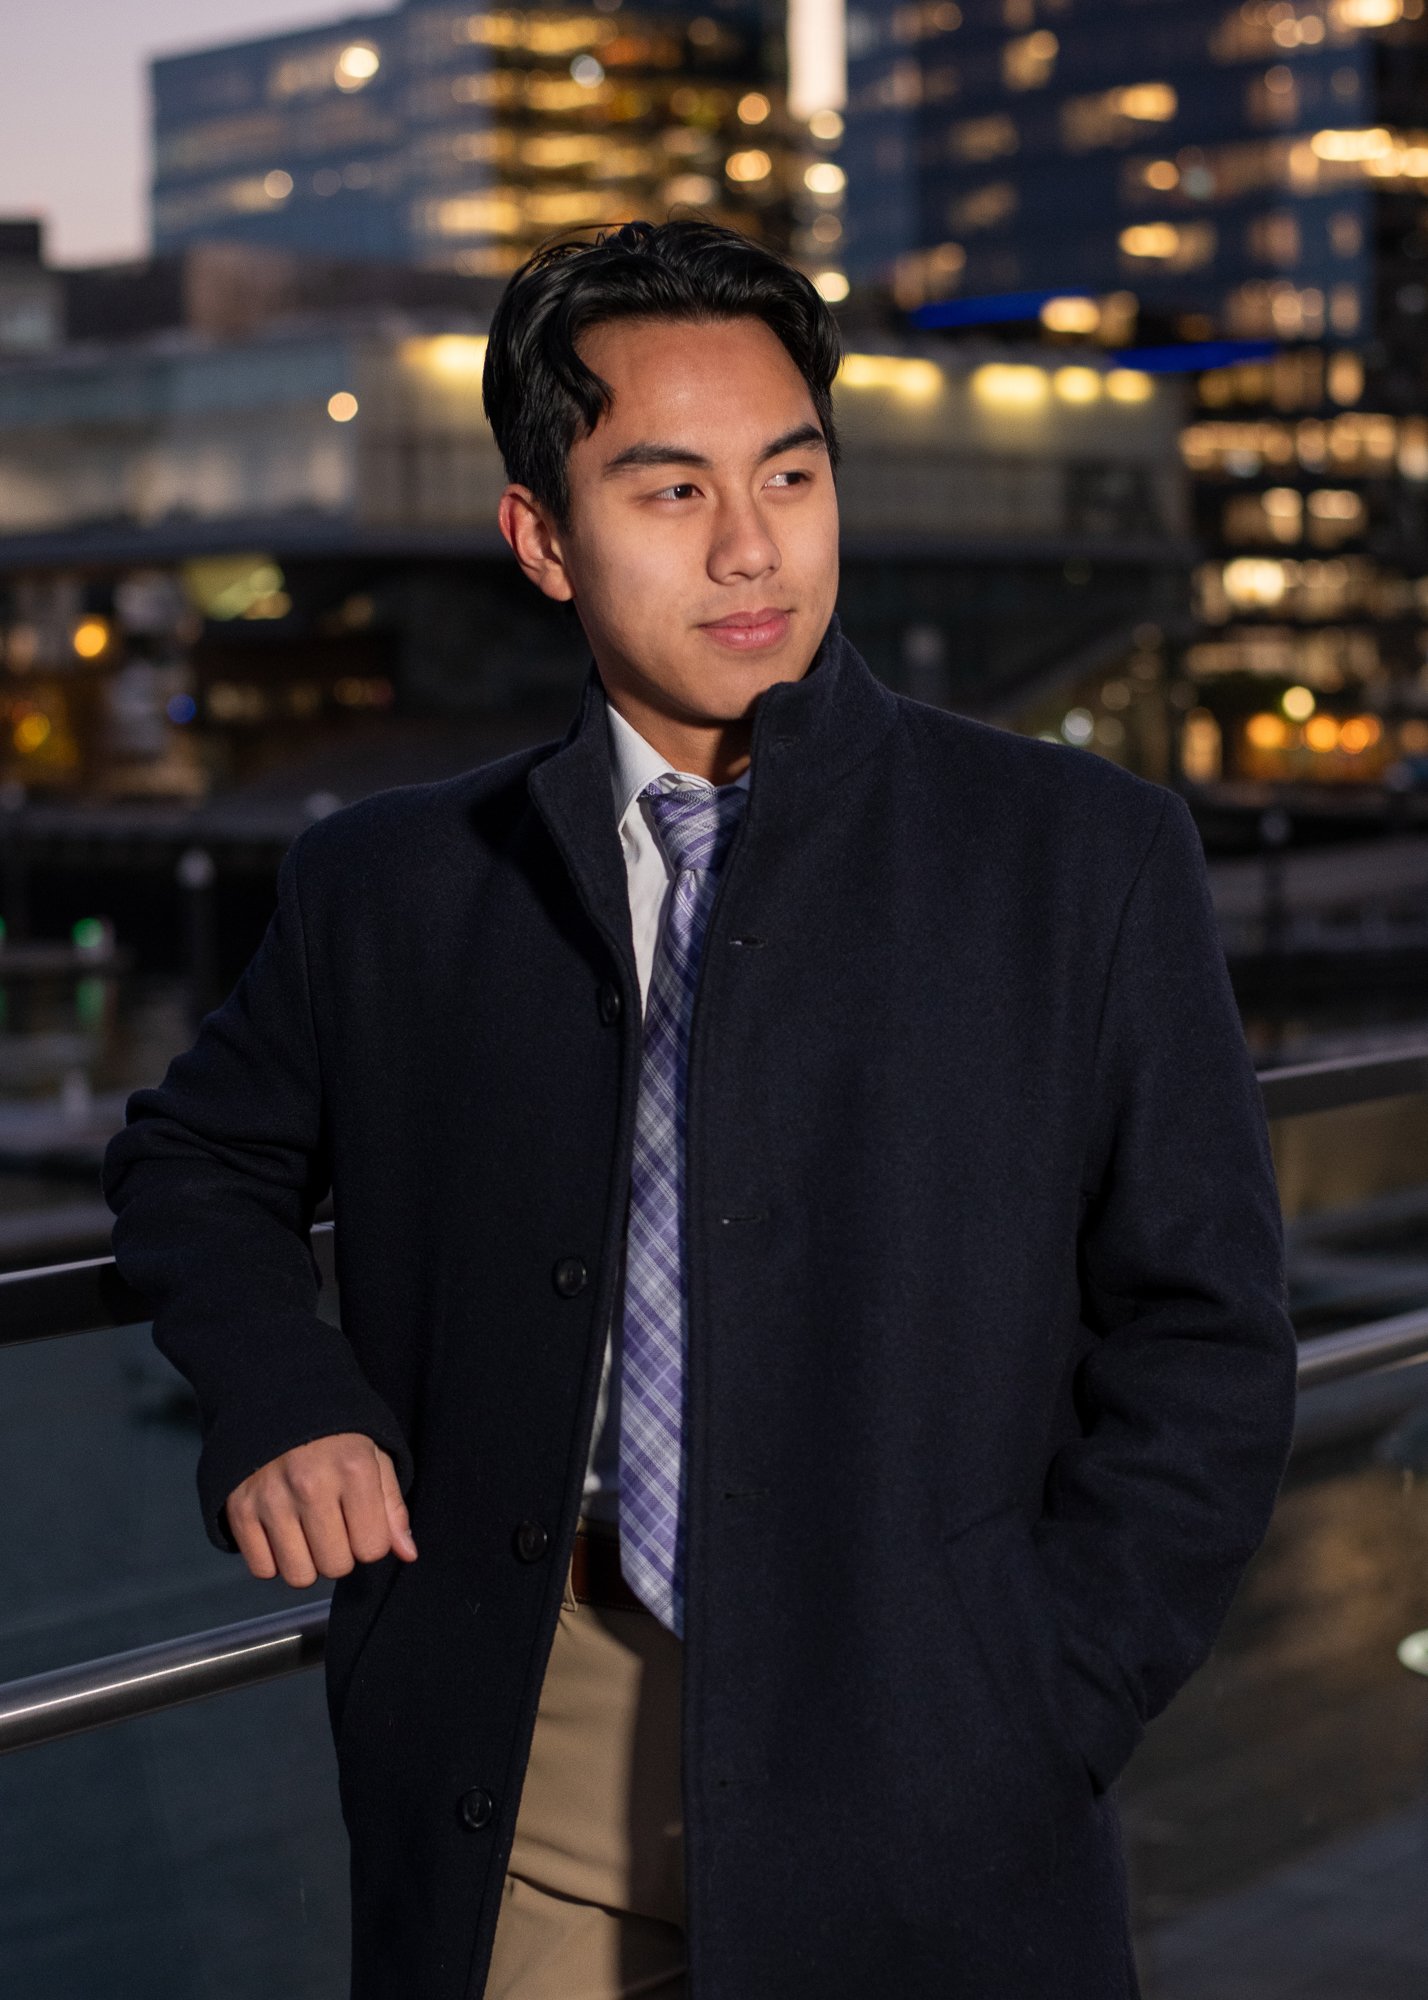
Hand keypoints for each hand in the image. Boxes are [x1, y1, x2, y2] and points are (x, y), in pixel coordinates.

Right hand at [225, 1433, 417, 1585]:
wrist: (277, 1401)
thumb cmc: (335, 1435)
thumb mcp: (374, 1457)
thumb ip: (392, 1507)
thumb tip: (408, 1554)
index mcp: (353, 1469)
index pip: (372, 1548)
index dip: (371, 1541)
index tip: (361, 1521)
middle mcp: (310, 1485)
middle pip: (335, 1566)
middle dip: (340, 1553)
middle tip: (334, 1525)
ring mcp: (271, 1498)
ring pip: (299, 1576)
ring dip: (308, 1562)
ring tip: (308, 1531)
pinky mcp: (239, 1509)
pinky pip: (262, 1569)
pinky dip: (273, 1560)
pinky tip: (281, 1533)